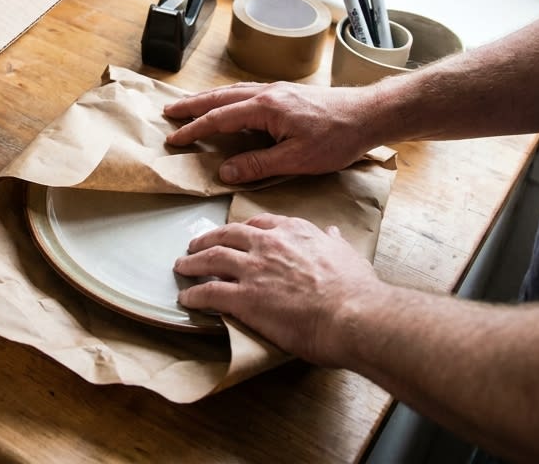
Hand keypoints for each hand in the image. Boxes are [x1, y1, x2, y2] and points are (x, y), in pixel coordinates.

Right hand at [163, 81, 381, 182]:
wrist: (369, 115)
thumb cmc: (337, 138)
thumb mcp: (296, 160)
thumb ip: (258, 165)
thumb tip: (226, 172)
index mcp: (265, 108)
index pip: (219, 118)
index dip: (194, 129)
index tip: (175, 139)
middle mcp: (267, 93)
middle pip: (219, 97)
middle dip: (192, 105)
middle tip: (168, 111)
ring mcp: (277, 90)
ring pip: (232, 91)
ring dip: (208, 99)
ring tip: (190, 105)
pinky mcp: (287, 93)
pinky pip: (247, 92)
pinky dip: (228, 97)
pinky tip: (228, 103)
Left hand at [174, 213, 382, 364]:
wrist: (353, 314)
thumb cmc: (356, 289)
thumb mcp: (348, 255)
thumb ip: (334, 243)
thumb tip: (333, 233)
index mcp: (294, 232)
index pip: (259, 224)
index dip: (242, 230)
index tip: (233, 234)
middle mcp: (269, 245)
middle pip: (227, 235)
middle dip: (207, 239)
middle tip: (194, 245)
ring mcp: (253, 269)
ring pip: (211, 259)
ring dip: (192, 262)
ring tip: (182, 267)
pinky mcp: (243, 297)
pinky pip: (209, 292)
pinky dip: (194, 294)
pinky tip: (186, 298)